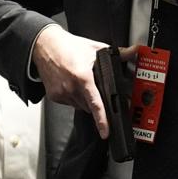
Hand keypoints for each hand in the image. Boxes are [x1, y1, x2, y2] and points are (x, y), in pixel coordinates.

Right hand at [32, 24, 110, 139]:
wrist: (44, 45)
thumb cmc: (68, 46)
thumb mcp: (94, 48)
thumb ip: (117, 53)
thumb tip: (133, 52)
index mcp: (82, 77)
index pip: (95, 104)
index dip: (102, 120)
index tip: (106, 132)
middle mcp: (71, 87)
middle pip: (90, 106)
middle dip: (97, 101)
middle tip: (97, 88)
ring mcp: (61, 93)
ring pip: (80, 106)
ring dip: (85, 99)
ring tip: (81, 82)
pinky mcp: (54, 96)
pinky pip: (70, 103)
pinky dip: (74, 97)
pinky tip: (72, 84)